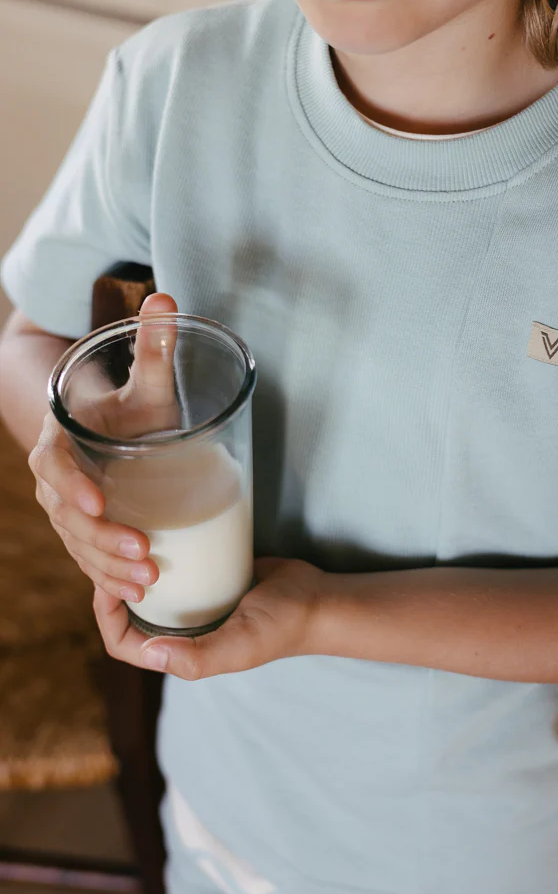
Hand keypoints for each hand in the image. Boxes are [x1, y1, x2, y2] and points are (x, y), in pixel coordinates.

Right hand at [29, 292, 177, 602]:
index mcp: (63, 440)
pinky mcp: (88, 533)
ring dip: (107, 569)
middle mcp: (59, 480)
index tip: (101, 504)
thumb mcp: (143, 379)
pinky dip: (109, 580)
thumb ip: (154, 345)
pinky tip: (138, 597)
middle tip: (142, 554)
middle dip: (102, 540)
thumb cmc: (127, 403)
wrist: (104, 426)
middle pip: (68, 517)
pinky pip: (90, 560)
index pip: (55, 467)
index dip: (73, 487)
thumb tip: (166, 296)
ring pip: (78, 545)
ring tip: (146, 584)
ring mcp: (71, 511)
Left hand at [93, 555, 326, 678]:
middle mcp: (182, 629)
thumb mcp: (241, 645)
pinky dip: (159, 553)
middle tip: (112, 552)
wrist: (317, 599)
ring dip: (132, 568)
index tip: (106, 583)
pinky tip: (154, 529)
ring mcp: (194, 603)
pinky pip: (174, 568)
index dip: (106, 618)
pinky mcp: (208, 576)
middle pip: (129, 613)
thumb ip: (198, 657)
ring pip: (149, 589)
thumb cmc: (281, 627)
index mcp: (181, 653)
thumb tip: (147, 653)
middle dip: (114, 586)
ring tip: (127, 538)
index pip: (124, 643)